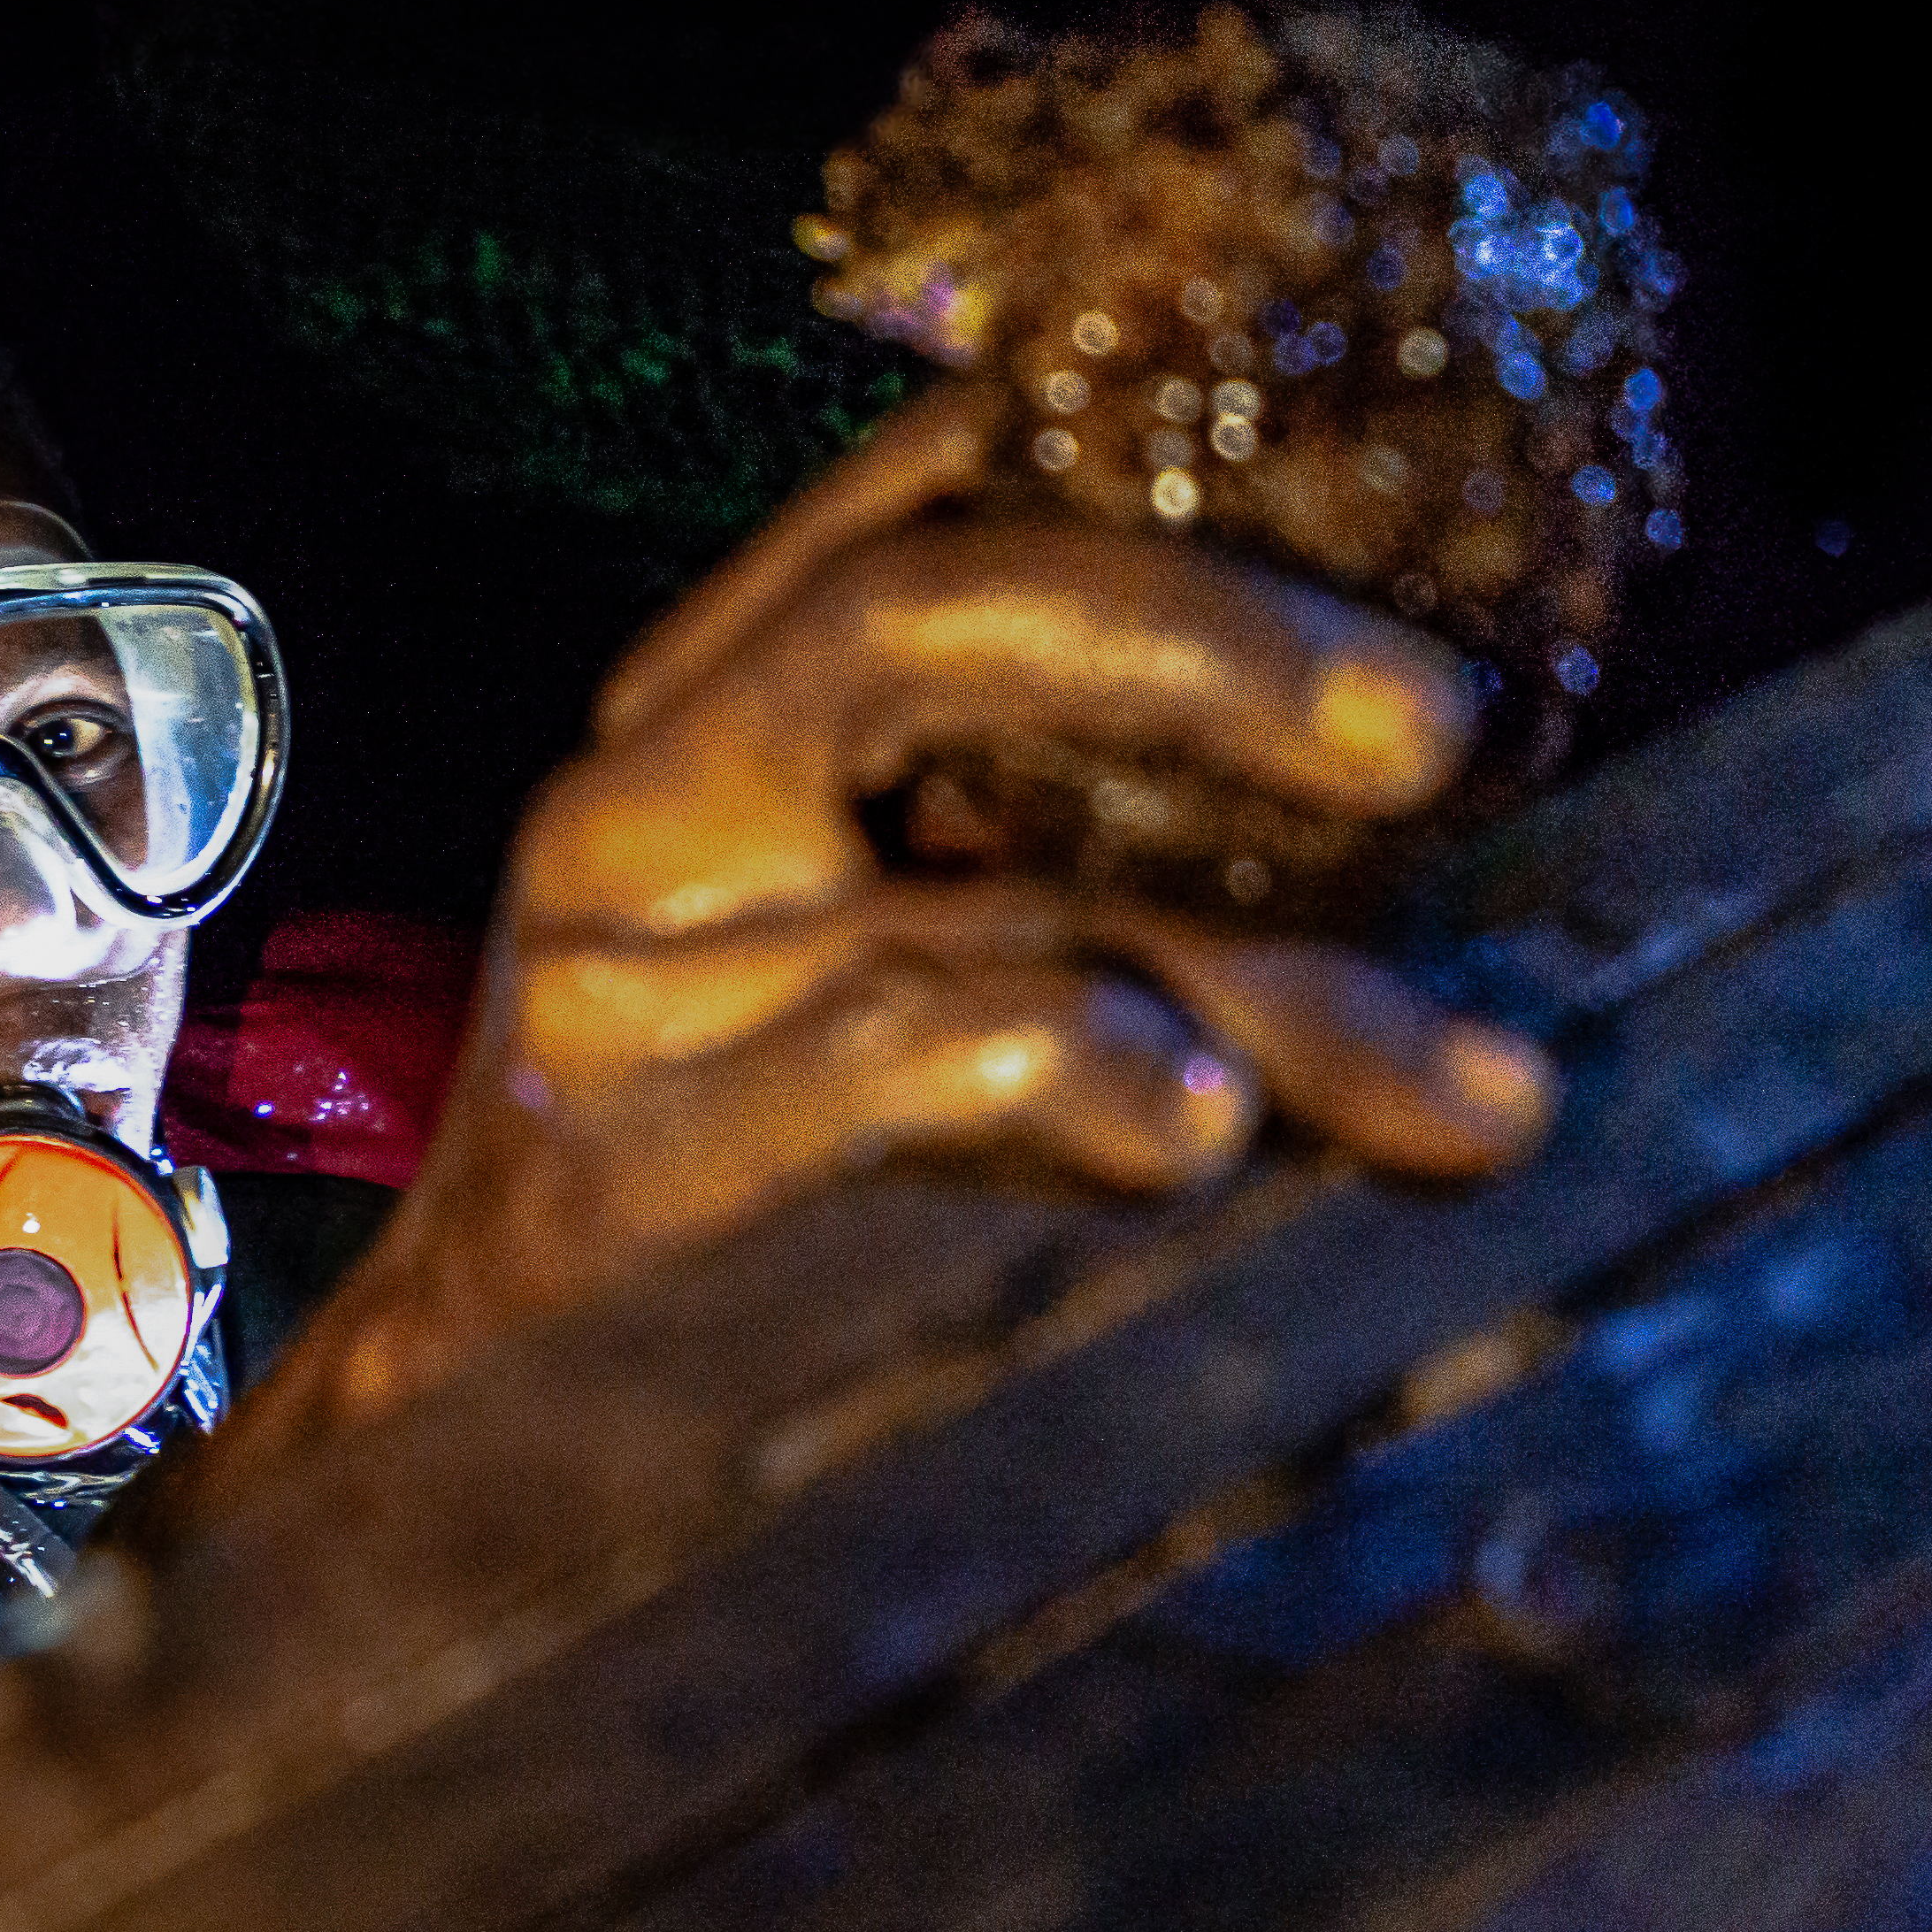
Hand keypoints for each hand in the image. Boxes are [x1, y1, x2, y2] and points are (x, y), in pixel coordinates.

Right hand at [238, 381, 1559, 1443]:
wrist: (450, 1470)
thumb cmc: (745, 1202)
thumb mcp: (912, 982)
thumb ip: (1123, 908)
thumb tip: (1481, 984)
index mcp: (717, 702)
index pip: (929, 492)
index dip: (1156, 461)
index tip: (1401, 506)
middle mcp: (646, 796)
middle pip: (921, 614)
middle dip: (1209, 646)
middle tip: (1438, 736)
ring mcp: (618, 977)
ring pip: (951, 880)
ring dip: (1247, 973)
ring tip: (1463, 1087)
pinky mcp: (617, 1167)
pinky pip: (879, 1060)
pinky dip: (1067, 1069)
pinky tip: (1200, 1124)